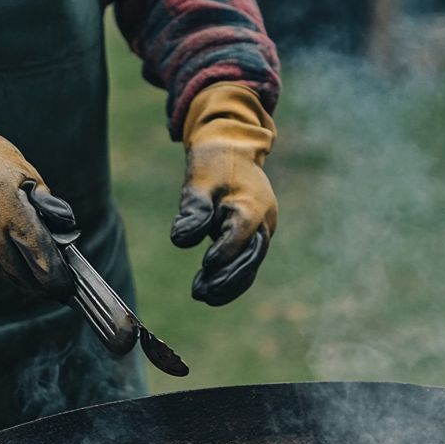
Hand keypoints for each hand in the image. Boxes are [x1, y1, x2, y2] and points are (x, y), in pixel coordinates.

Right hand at [0, 104, 75, 299]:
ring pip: (6, 273)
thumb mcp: (25, 173)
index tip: (67, 283)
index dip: (56, 273)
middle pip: (24, 271)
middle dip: (44, 285)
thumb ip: (46, 203)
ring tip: (43, 286)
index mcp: (10, 211)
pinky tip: (20, 273)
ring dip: (26, 282)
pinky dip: (8, 272)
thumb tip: (64, 229)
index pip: (39, 253)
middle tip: (60, 290)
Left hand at [171, 84, 278, 305]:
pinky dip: (232, 277)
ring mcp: (262, 229)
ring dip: (229, 283)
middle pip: (251, 257)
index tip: (207, 265)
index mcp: (252, 205)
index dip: (226, 251)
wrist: (232, 148)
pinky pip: (247, 261)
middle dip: (227, 278)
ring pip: (251, 263)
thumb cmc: (214, 162)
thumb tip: (180, 241)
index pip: (242, 234)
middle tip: (200, 293)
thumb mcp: (198, 182)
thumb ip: (193, 210)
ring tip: (202, 295)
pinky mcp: (255, 235)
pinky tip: (212, 292)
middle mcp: (264, 220)